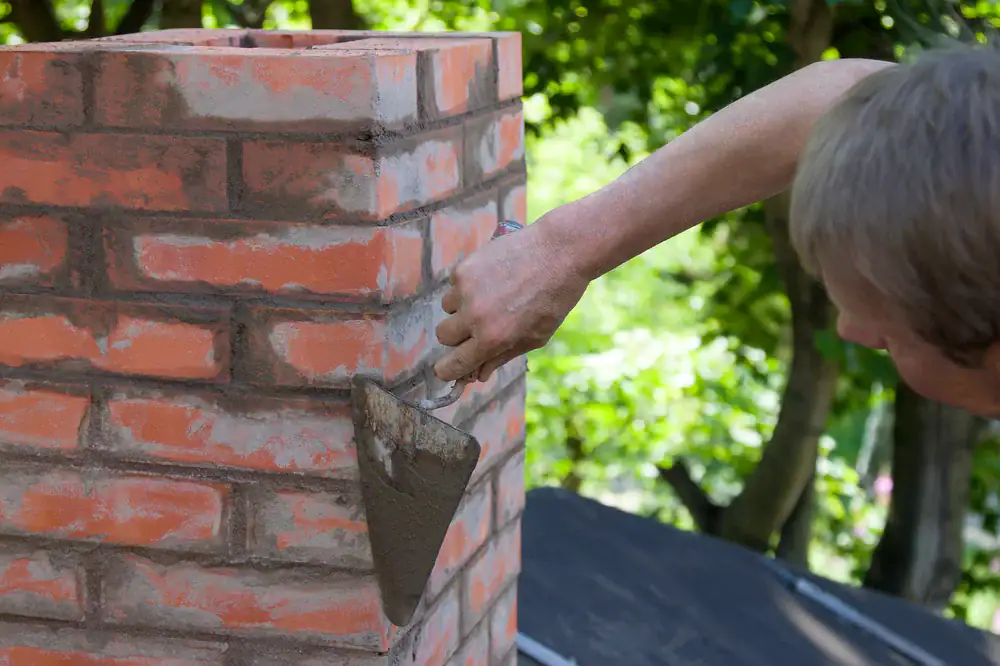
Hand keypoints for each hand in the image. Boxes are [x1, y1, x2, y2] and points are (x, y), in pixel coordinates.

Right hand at [433, 207, 590, 381]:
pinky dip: (467, 285)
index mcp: (493, 338)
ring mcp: (466, 289)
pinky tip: (493, 278)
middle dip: (457, 336)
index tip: (445, 369)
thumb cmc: (554, 298)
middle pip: (443, 336)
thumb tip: (479, 374)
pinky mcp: (465, 267)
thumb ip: (503, 356)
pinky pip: (455, 284)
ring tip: (491, 297)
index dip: (447, 370)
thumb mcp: (536, 337)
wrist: (560, 251)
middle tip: (476, 328)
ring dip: (462, 308)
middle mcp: (475, 315)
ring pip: (447, 308)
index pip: (454, 364)